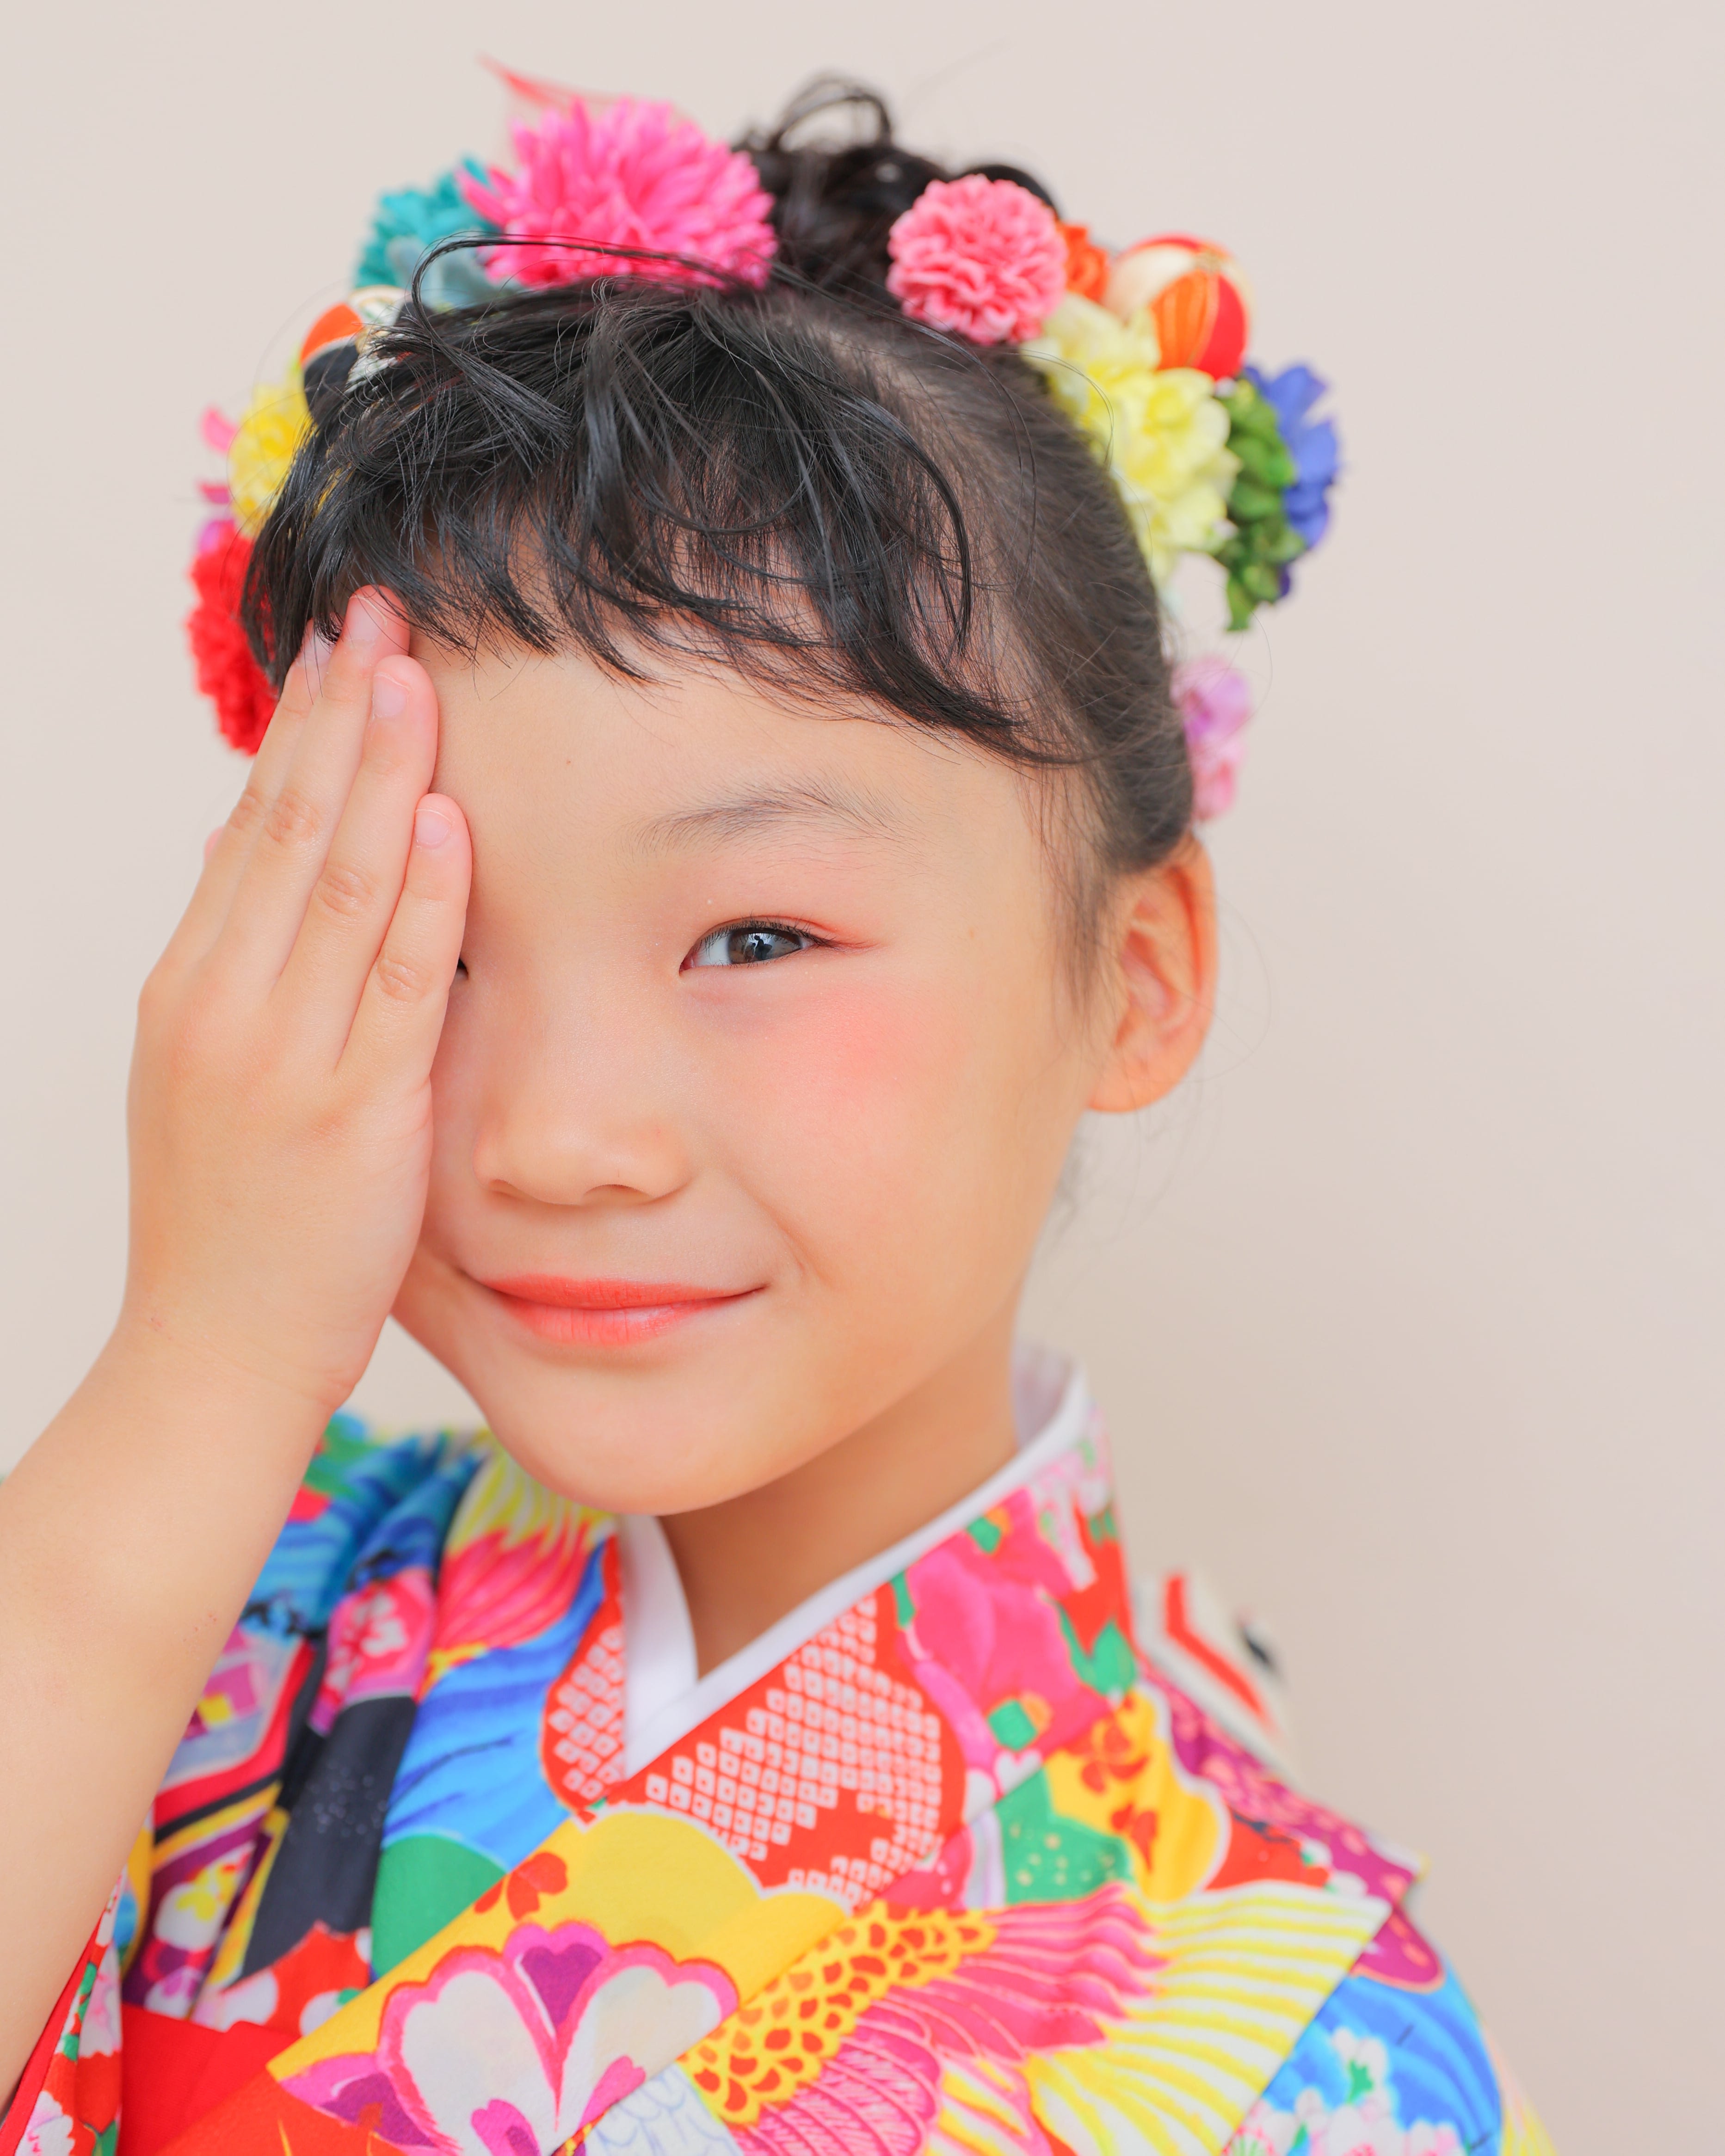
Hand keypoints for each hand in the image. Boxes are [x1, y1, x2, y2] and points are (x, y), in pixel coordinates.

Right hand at [121, 589, 470, 1414]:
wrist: (210, 1354)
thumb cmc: (227, 1221)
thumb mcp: (207, 1075)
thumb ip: (240, 970)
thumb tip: (259, 864)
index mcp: (190, 988)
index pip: (251, 829)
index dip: (296, 731)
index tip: (333, 647)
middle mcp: (225, 1003)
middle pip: (287, 829)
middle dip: (337, 715)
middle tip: (378, 614)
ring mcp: (285, 1054)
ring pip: (337, 883)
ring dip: (379, 771)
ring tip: (415, 675)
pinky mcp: (353, 1110)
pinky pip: (395, 983)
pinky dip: (422, 897)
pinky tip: (446, 821)